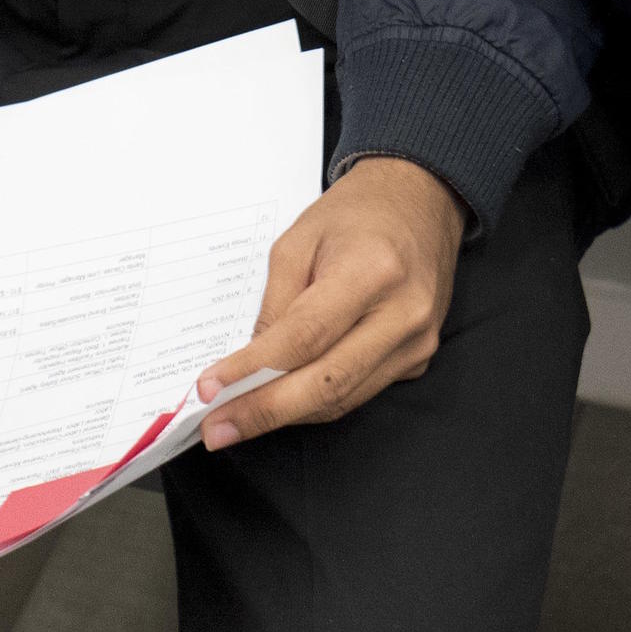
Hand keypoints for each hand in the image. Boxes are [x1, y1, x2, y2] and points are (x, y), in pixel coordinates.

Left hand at [195, 156, 463, 449]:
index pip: (304, 337)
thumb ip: (275, 302)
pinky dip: (316, 400)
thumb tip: (250, 361)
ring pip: (342, 398)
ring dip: (286, 414)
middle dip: (264, 412)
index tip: (210, 388)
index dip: (254, 369)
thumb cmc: (355, 215)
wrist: (420, 202)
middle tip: (217, 428)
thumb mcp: (298, 240)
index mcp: (371, 273)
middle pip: (326, 382)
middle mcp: (402, 316)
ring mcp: (416, 343)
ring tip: (236, 420)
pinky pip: (358, 390)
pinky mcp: (417, 359)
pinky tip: (281, 401)